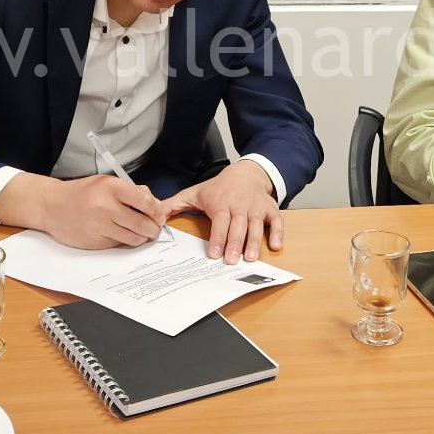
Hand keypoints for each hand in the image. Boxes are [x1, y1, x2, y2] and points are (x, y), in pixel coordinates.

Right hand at [12, 174, 165, 249]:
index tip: (160, 216)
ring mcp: (99, 226)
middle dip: (153, 229)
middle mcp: (106, 206)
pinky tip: (121, 235)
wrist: (51, 206)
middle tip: (155, 230)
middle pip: (142, 224)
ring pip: (133, 238)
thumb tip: (154, 204)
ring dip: (142, 238)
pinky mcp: (95, 241)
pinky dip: (124, 241)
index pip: (145, 202)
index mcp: (111, 187)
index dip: (157, 212)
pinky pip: (118, 244)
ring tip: (142, 234)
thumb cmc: (82, 193)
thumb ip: (131, 192)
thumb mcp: (106, 183)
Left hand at [159, 161, 281, 263]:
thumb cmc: (219, 188)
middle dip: (235, 243)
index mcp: (221, 202)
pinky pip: (277, 221)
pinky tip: (276, 246)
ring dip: (255, 242)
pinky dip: (278, 233)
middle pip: (238, 225)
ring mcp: (256, 207)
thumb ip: (175, 205)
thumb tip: (156, 216)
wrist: (246, 173)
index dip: (218, 237)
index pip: (220, 220)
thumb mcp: (195, 193)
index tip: (214, 253)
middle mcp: (240, 205)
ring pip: (257, 225)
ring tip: (251, 258)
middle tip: (232, 261)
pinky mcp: (270, 209)